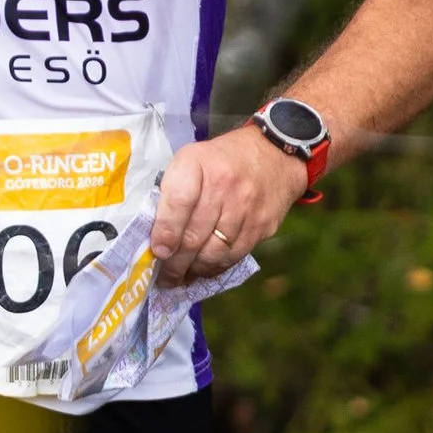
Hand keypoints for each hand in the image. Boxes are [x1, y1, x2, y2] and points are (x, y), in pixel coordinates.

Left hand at [149, 124, 314, 287]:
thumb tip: (157, 234)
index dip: (165, 232)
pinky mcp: (261, 226)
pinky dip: (215, 267)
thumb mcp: (190, 160)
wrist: (274, 154)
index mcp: (198, 164)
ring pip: (214, 253)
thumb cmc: (220, 160)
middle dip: (174, 264)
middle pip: (194, 235)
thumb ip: (172, 192)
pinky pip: (234, 256)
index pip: (178, 202)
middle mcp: (224, 186)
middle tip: (164, 278)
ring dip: (194, 271)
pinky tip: (204, 269)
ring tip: (181, 278)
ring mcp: (246, 209)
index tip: (158, 252)